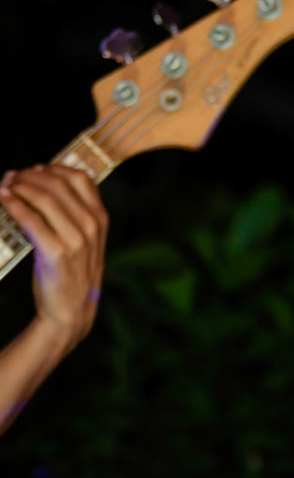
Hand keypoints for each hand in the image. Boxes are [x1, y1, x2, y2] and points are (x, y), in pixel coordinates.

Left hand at [1, 164, 107, 348]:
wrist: (71, 309)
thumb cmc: (72, 272)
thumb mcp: (85, 240)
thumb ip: (74, 213)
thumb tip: (43, 181)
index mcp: (100, 219)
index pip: (79, 178)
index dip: (52, 168)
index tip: (33, 171)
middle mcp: (91, 226)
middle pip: (58, 184)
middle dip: (29, 175)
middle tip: (11, 177)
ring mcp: (76, 240)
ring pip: (44, 198)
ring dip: (19, 187)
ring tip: (5, 186)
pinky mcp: (56, 253)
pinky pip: (30, 219)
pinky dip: (13, 205)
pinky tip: (3, 199)